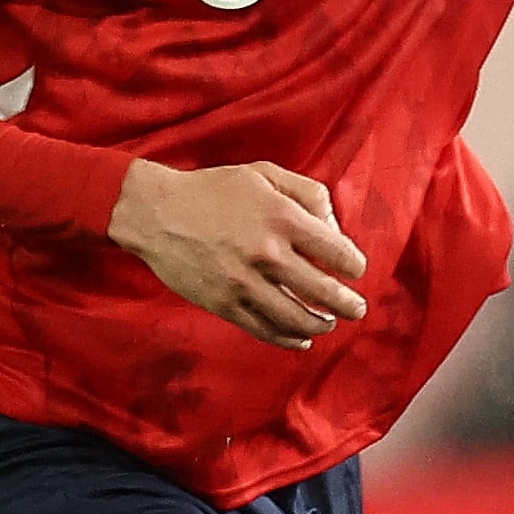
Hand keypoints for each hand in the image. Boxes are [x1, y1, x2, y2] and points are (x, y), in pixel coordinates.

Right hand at [106, 159, 366, 349]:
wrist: (155, 212)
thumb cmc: (213, 190)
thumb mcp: (263, 173)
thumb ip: (307, 193)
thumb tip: (335, 229)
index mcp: (282, 217)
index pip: (338, 253)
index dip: (354, 265)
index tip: (355, 269)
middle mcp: (267, 252)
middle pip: (325, 291)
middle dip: (349, 305)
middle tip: (357, 309)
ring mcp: (244, 282)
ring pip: (298, 317)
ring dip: (322, 325)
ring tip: (329, 324)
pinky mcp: (224, 304)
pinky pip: (266, 330)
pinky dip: (290, 339)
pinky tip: (301, 338)